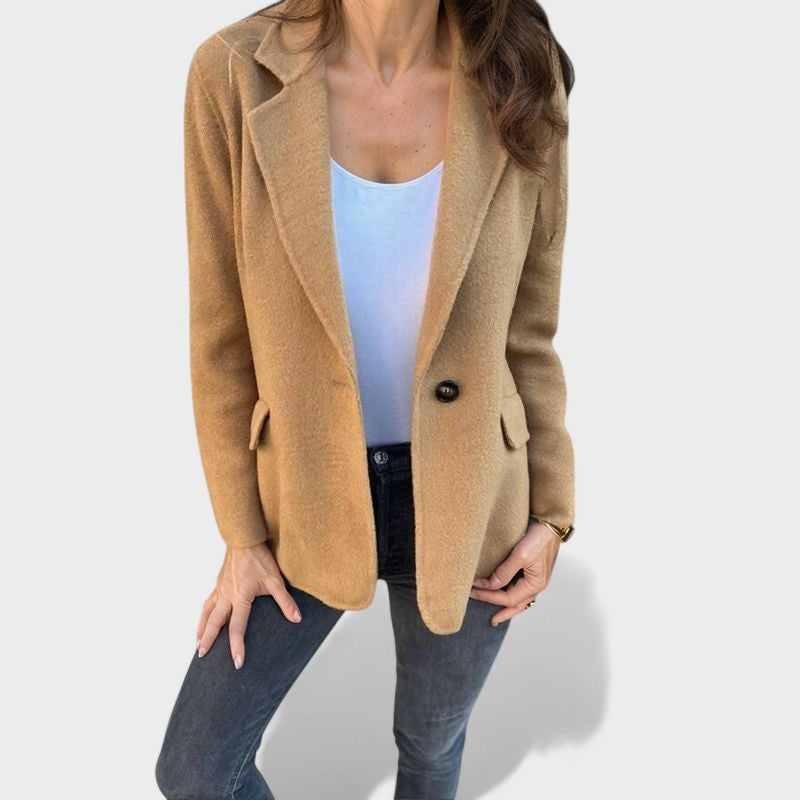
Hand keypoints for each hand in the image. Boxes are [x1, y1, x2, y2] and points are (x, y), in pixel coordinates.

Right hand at [196, 542, 301, 668]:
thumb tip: (296, 618)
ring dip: (202, 629)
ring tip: (198, 643)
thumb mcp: (275, 580)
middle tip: (202, 656)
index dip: (237, 646)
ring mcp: (220, 588)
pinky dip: (204, 614)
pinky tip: (204, 619)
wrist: (245, 538)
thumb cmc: (260, 558)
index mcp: (239, 597)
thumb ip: (284, 601)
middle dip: (208, 640)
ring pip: (207, 612)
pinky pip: (208, 602)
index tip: (237, 662)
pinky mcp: (219, 582)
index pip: (237, 627)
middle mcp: (226, 595)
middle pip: (214, 622)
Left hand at [469, 521, 560, 625]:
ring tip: (495, 614)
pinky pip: (520, 589)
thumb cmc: (539, 538)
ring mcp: (535, 578)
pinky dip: (510, 595)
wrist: (551, 523)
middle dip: (500, 611)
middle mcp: (536, 584)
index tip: (473, 589)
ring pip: (519, 599)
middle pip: (516, 605)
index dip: (489, 595)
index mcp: (535, 583)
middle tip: (487, 619)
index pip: (508, 598)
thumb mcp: (521, 555)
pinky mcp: (532, 571)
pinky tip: (504, 594)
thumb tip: (489, 586)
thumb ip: (505, 572)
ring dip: (506, 606)